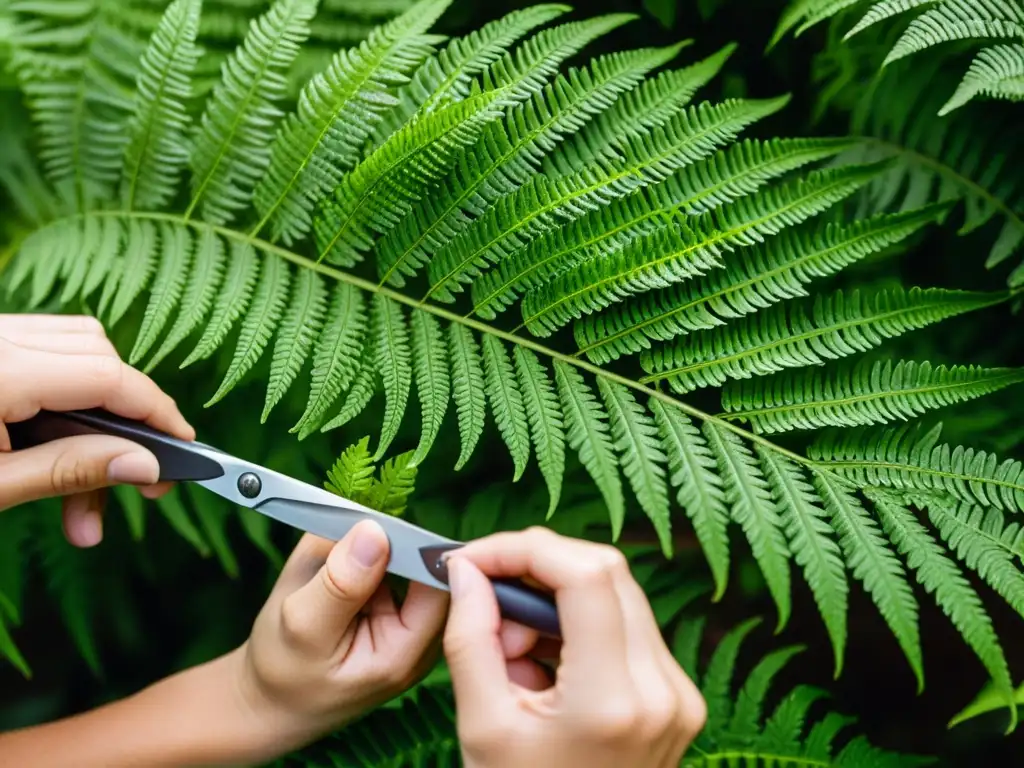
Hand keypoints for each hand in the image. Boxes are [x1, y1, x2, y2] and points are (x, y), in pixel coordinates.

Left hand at [0, 314, 193, 545]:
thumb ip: (69, 471)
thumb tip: (145, 467)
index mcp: (0, 372)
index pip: (107, 377)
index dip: (155, 412)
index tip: (184, 447)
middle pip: (99, 356)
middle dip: (128, 418)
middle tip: (139, 480)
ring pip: (78, 343)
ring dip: (103, 399)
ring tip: (92, 469)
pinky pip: (47, 344)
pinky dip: (69, 383)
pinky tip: (63, 431)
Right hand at [233, 520, 449, 755]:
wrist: (272, 700)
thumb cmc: (283, 670)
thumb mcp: (302, 624)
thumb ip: (341, 581)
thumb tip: (375, 531)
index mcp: (408, 651)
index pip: (438, 585)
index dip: (416, 548)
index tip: (378, 523)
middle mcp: (422, 638)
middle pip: (427, 568)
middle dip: (388, 543)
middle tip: (343, 538)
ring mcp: (410, 622)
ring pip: (406, 560)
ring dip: (370, 549)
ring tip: (329, 563)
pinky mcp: (393, 607)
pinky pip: (387, 565)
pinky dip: (360, 556)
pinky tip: (331, 569)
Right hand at [443, 527, 706, 767]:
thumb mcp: (483, 726)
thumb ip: (471, 637)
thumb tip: (467, 571)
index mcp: (612, 701)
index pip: (585, 574)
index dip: (525, 549)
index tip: (477, 559)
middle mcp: (661, 690)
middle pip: (605, 572)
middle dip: (537, 570)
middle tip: (489, 604)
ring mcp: (678, 694)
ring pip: (617, 593)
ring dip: (556, 599)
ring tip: (514, 651)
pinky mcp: (678, 696)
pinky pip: (627, 626)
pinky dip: (579, 625)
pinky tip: (544, 665)